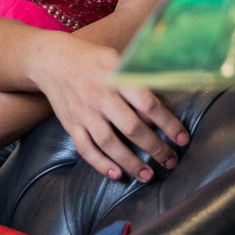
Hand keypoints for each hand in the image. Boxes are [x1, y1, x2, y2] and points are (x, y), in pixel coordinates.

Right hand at [33, 33, 188, 183]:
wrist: (51, 59)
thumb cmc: (92, 58)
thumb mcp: (118, 58)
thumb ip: (138, 79)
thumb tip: (162, 104)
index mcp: (116, 78)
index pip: (148, 104)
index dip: (169, 124)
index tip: (183, 139)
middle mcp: (100, 97)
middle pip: (132, 128)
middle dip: (155, 148)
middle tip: (171, 161)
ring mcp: (84, 112)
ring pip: (109, 143)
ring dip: (130, 162)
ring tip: (147, 175)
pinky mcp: (70, 124)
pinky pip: (85, 148)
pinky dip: (100, 163)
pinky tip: (116, 174)